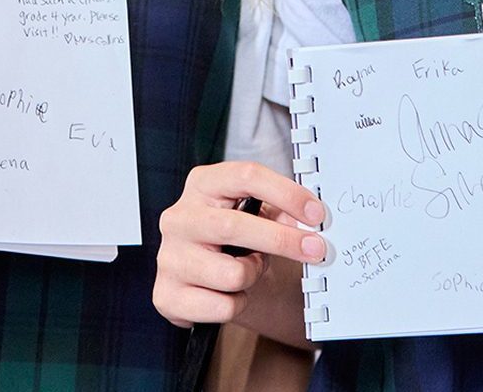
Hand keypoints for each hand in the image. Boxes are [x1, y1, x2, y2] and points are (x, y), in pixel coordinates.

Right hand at [154, 161, 324, 331]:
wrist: (199, 276)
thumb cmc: (231, 237)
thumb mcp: (252, 212)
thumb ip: (279, 209)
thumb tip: (312, 217)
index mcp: (202, 184)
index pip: (246, 176)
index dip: (286, 193)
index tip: (315, 213)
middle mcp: (179, 217)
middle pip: (234, 225)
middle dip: (282, 240)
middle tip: (315, 250)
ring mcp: (169, 257)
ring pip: (232, 273)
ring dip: (253, 276)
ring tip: (249, 270)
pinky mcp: (167, 295)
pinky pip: (221, 306)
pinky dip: (237, 304)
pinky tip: (229, 292)